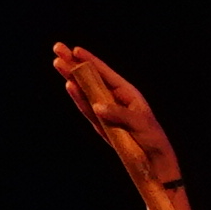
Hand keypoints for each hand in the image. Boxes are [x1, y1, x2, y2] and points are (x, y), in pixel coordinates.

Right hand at [50, 43, 183, 189]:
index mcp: (126, 93)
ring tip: (57, 63)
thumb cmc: (152, 138)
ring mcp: (105, 112)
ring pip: (85, 92)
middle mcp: (114, 99)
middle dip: (74, 64)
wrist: (153, 160)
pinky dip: (79, 99)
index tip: (75, 49)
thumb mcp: (139, 124)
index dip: (90, 60)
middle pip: (91, 78)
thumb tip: (97, 106)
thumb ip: (119, 114)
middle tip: (57, 48)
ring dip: (71, 77)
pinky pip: (88, 111)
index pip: (105, 73)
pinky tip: (70, 86)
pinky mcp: (101, 125)